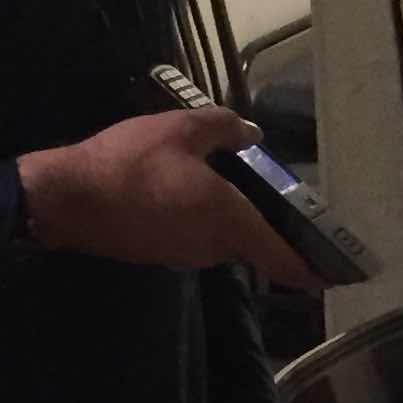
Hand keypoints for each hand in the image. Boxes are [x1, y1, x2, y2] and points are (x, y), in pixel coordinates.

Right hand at [17, 106, 317, 291]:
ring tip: (234, 182)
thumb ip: (223, 128)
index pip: (283, 259)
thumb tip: (251, 134)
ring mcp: (185, 254)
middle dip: (270, 227)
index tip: (335, 274)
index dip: (312, 269)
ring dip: (234, 220)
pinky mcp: (160, 253)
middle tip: (282, 199)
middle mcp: (214, 247)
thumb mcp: (180, 129)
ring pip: (225, 240)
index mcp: (230, 221)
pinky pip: (198, 237)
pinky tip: (194, 190)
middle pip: (255, 245)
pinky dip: (206, 219)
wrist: (67, 200)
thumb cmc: (130, 164)